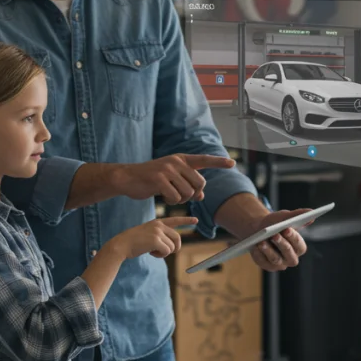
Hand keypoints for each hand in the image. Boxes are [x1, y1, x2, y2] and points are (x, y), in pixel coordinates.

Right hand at [106, 216, 198, 259]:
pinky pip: (167, 251)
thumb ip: (160, 236)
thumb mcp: (148, 234)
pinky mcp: (156, 240)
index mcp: (158, 222)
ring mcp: (158, 232)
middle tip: (162, 252)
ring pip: (172, 247)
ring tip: (152, 251)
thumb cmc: (134, 242)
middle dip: (174, 248)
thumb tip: (173, 246)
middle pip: (178, 238)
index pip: (175, 220)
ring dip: (164, 253)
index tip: (196, 220)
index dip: (186, 220)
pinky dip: (160, 255)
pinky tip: (150, 253)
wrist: (121, 244)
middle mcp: (159, 225)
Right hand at [112, 154, 235, 203]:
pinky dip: (171, 201)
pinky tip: (163, 197)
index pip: (204, 160)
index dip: (218, 162)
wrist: (127, 178)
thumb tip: (202, 196)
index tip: (232, 163)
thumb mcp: (171, 180)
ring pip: (188, 192)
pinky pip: (175, 197)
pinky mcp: (159, 178)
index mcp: (181, 159)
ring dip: (181, 199)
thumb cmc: (150, 180)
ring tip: (169, 196)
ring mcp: (168, 169)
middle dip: (193, 194)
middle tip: (180, 196)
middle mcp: (176, 161)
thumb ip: (187, 185)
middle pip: (199, 184)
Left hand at [246, 209, 311, 271]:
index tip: (287, 229)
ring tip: (262, 241)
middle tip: (274, 235)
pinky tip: (255, 247)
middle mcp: (291, 258)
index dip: (294, 238)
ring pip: (275, 259)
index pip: (300, 246)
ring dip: (268, 250)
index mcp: (299, 247)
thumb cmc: (275, 224)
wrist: (258, 230)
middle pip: (289, 254)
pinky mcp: (267, 266)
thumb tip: (311, 212)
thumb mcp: (284, 217)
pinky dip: (259, 254)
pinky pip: (263, 262)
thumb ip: (298, 215)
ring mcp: (279, 264)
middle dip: (282, 244)